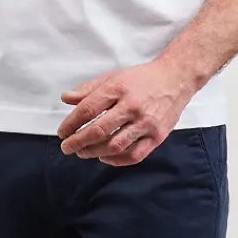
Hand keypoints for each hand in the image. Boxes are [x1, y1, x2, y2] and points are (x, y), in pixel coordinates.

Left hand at [58, 59, 197, 164]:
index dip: (70, 124)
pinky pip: (134, 155)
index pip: (87, 110)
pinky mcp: (157, 136)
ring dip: (94, 152)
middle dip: (78, 142)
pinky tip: (105, 157)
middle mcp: (132, 106)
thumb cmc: (141, 79)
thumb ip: (88, 89)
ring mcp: (146, 123)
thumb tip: (66, 98)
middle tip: (67, 148)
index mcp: (118, 89)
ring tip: (83, 152)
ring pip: (114, 146)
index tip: (62, 133)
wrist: (175, 78)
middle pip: (98, 130)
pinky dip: (116, 160)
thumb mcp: (113, 77)